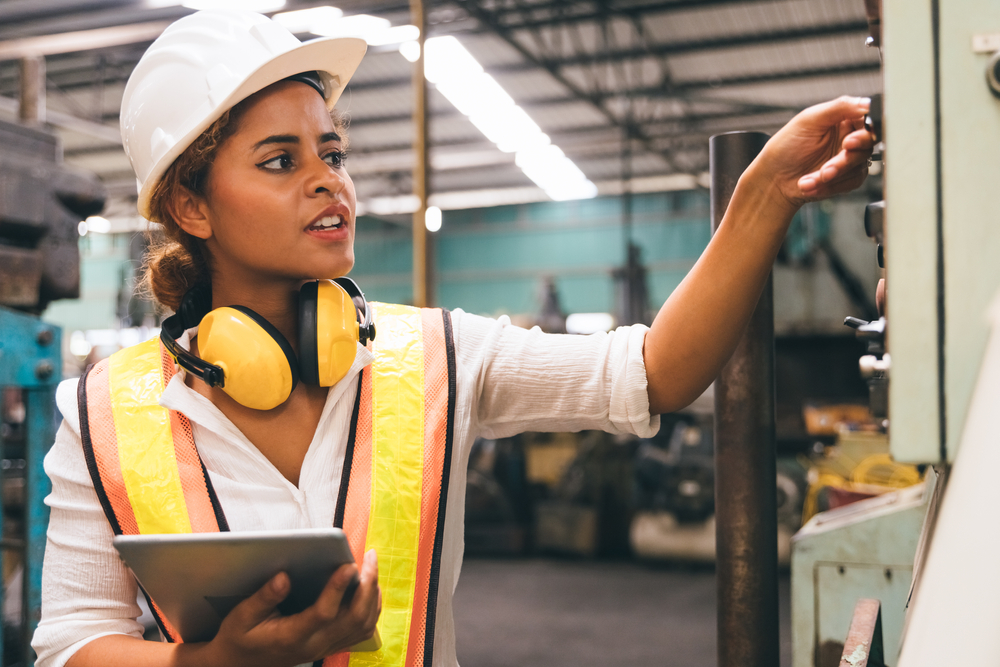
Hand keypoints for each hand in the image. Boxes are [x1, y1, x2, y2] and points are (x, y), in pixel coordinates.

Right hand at [202, 549, 380, 666]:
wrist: (240, 664)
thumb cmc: (241, 637)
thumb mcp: (242, 616)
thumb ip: (263, 597)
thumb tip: (283, 576)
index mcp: (292, 636)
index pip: (323, 613)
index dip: (338, 588)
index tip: (348, 565)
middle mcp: (314, 644)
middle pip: (354, 618)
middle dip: (368, 585)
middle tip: (370, 557)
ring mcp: (325, 647)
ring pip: (363, 625)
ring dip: (373, 595)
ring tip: (372, 567)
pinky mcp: (331, 645)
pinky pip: (362, 630)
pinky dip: (371, 608)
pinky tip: (369, 588)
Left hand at [754, 96, 874, 210]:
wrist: (773, 180)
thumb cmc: (785, 148)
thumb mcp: (808, 120)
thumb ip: (839, 107)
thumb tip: (866, 103)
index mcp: (843, 119)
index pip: (868, 121)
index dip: (864, 132)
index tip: (849, 142)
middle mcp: (848, 137)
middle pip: (866, 146)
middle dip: (846, 159)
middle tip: (829, 166)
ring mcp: (848, 159)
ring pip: (858, 166)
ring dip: (833, 175)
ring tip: (811, 178)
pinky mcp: (846, 178)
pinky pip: (851, 182)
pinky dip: (830, 186)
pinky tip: (810, 185)